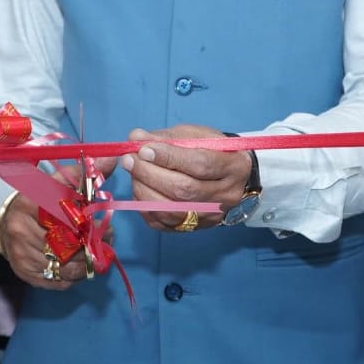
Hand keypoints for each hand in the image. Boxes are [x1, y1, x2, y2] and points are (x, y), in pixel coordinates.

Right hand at [0, 175, 92, 291]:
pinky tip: (76, 267)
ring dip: (85, 265)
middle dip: (92, 247)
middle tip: (103, 244)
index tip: (102, 226)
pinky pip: (56, 281)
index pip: (68, 218)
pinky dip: (72, 277)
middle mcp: (21, 229)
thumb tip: (112, 158)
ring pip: (64, 267)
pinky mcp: (23, 272)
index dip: (91, 225)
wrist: (7, 221)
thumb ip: (85, 174)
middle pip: (68, 245)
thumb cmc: (39, 200)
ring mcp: (21, 253)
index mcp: (30, 202)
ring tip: (94, 256)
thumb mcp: (59, 182)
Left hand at [119, 125, 251, 231]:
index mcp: (233, 166)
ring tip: (132, 174)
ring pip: (172, 210)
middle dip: (150, 174)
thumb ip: (167, 137)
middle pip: (184, 189)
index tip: (143, 149)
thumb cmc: (212, 152)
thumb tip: (136, 137)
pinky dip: (146, 207)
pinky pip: (165, 224)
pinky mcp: (196, 228)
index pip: (200, 164)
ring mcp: (212, 215)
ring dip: (144, 191)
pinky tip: (140, 191)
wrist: (231, 179)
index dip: (169, 158)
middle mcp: (226, 195)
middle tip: (129, 160)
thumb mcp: (196, 136)